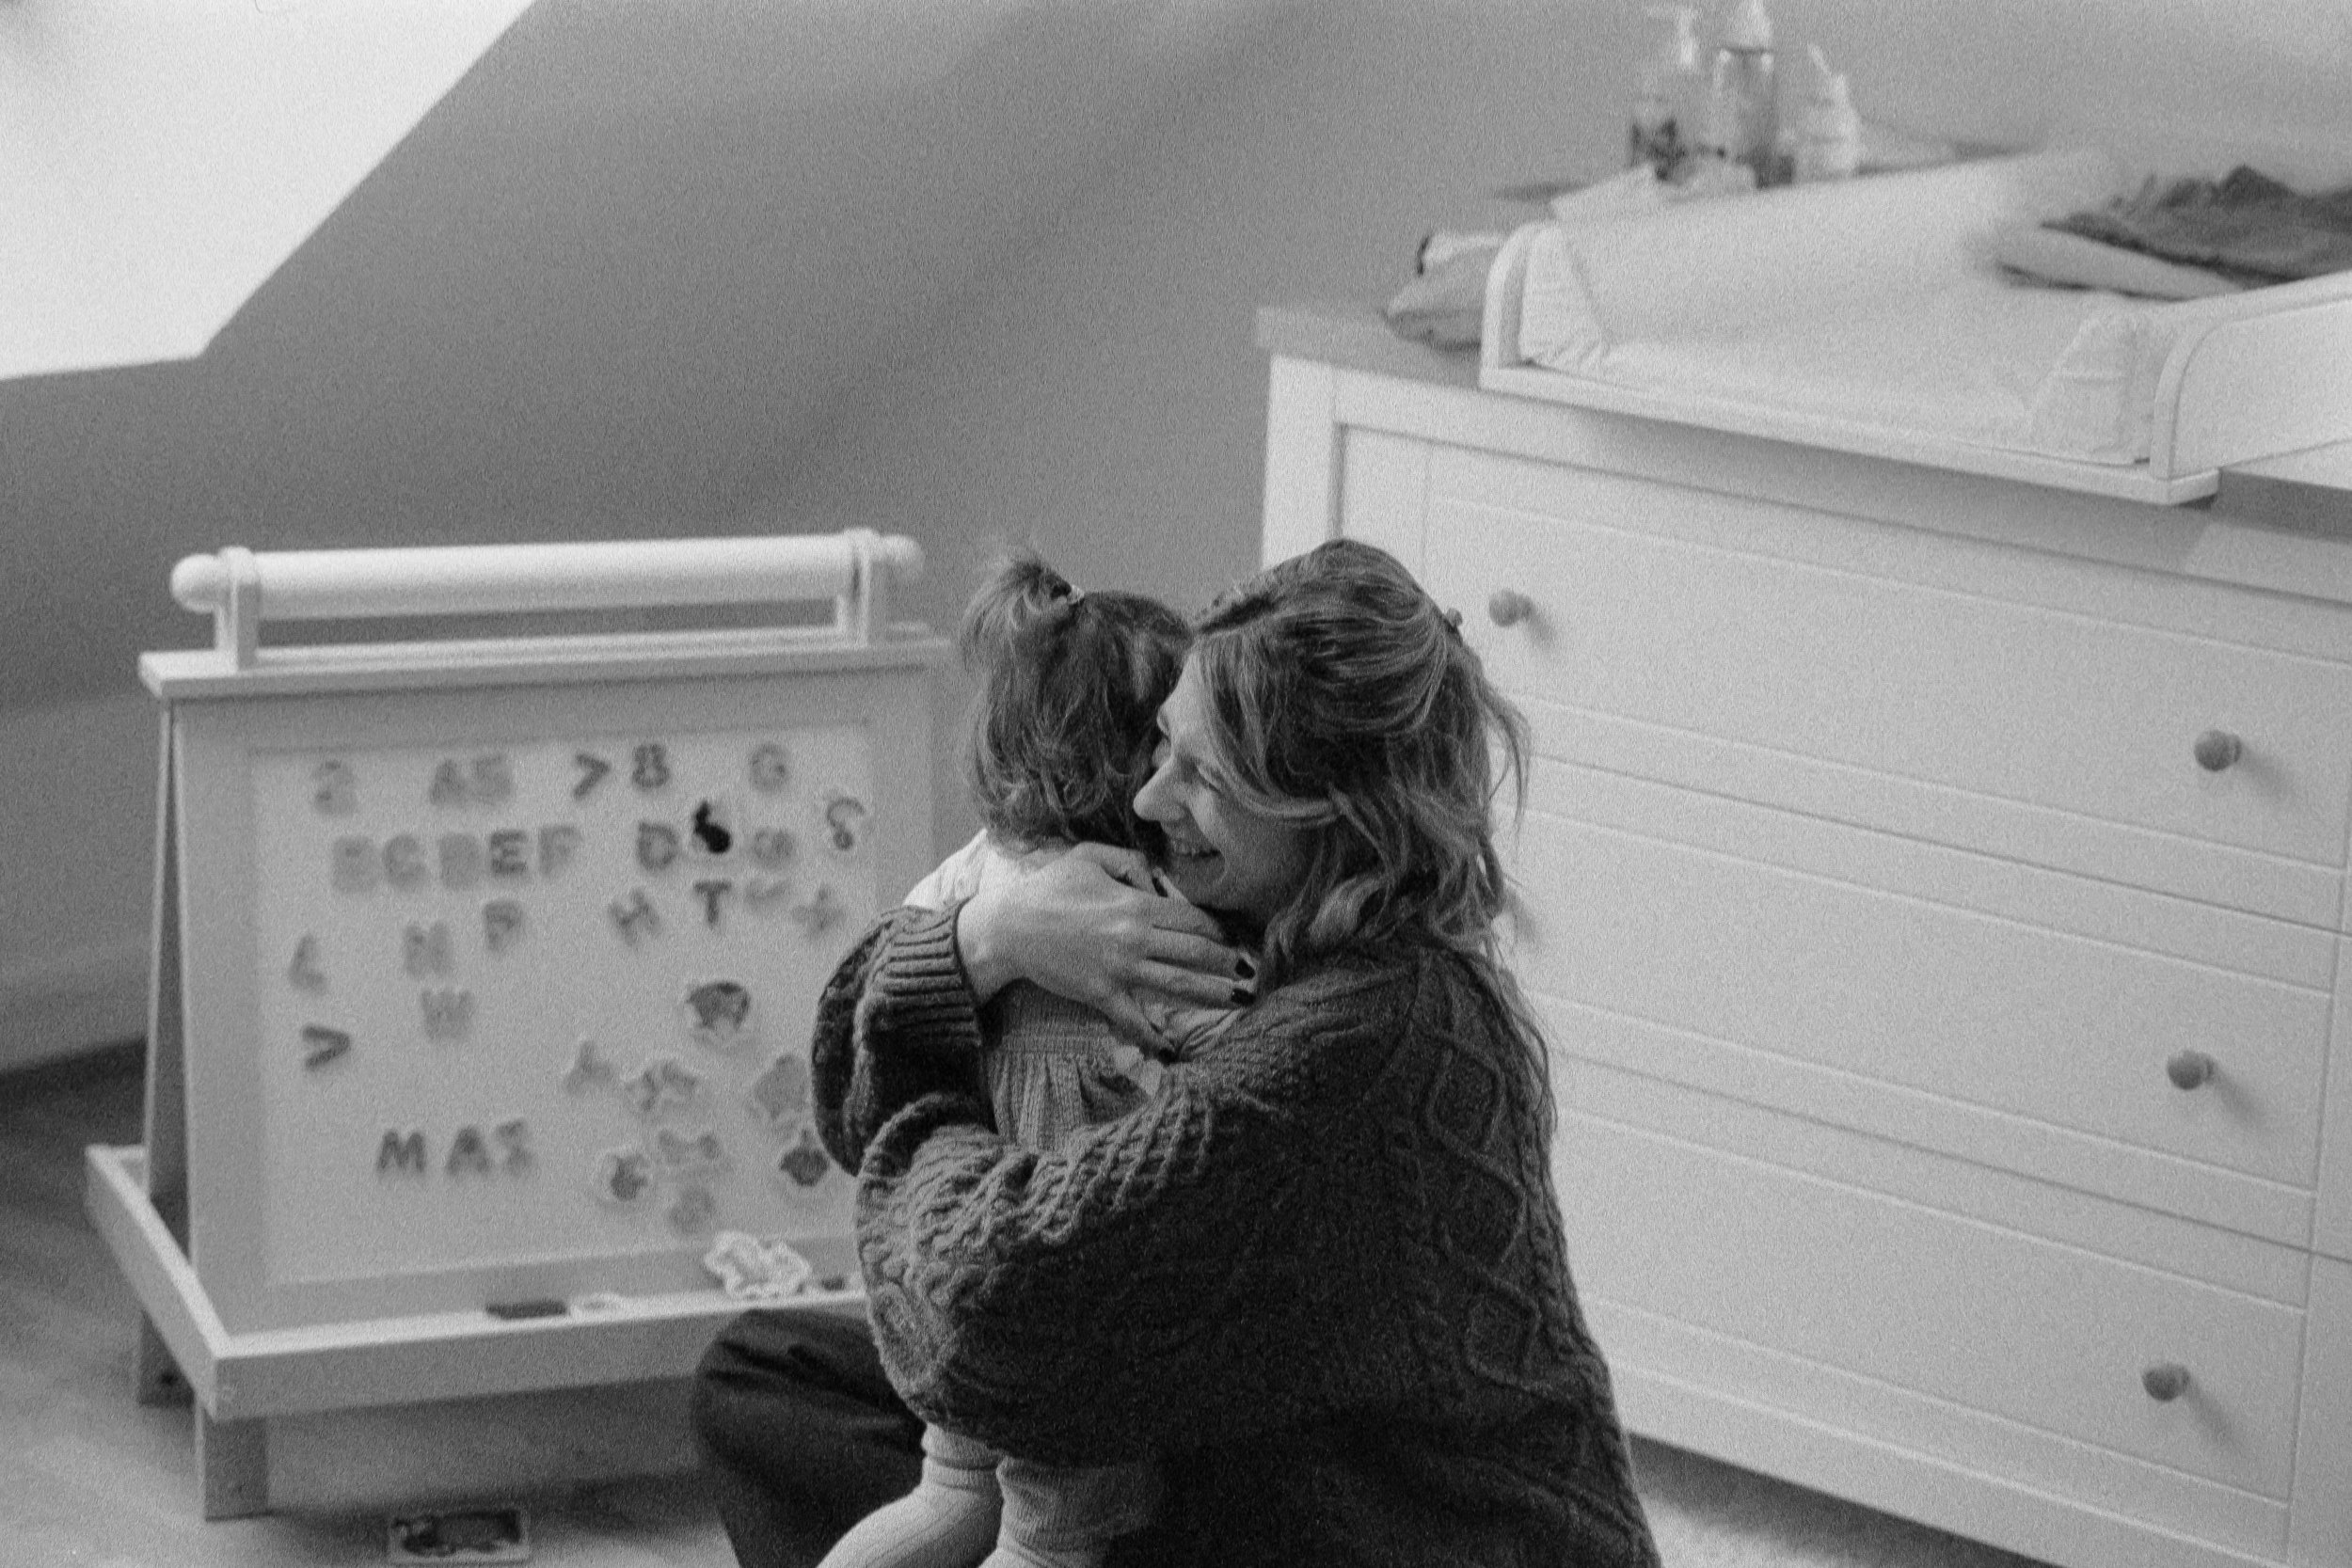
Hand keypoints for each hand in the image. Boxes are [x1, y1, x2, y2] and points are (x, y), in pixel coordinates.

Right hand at [956, 842, 1246, 1050]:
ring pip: (1179, 985)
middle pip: (1197, 952)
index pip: (1193, 918)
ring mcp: (1119, 970)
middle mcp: (1134, 939)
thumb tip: (1160, 881)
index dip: (1220, 930)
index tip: (1237, 940)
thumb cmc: (1048, 888)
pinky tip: (1174, 1048)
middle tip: (1252, 974)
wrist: (1009, 928)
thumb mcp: (1089, 856)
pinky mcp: (1101, 995)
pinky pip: (1135, 1020)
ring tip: (1240, 1001)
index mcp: (1136, 904)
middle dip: (1229, 964)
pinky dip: (1155, 1037)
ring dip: (1214, 995)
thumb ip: (1131, 861)